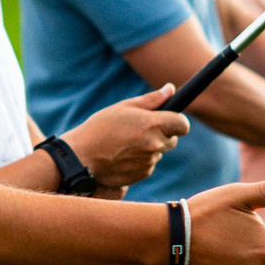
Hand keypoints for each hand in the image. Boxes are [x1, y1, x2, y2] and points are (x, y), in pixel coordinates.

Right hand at [62, 88, 188, 190]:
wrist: (81, 157)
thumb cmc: (100, 128)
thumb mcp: (124, 107)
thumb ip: (151, 100)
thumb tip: (170, 90)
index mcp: (152, 124)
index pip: (183, 125)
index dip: (177, 121)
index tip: (169, 119)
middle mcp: (154, 145)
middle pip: (172, 139)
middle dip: (162, 134)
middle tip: (141, 129)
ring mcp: (149, 162)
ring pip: (159, 152)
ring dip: (149, 148)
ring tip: (125, 143)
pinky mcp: (142, 175)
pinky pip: (148, 165)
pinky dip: (140, 160)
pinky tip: (122, 155)